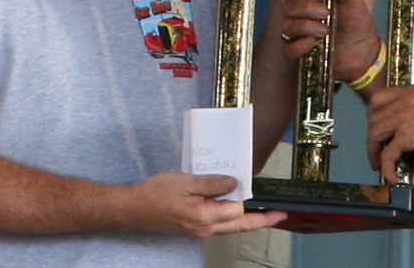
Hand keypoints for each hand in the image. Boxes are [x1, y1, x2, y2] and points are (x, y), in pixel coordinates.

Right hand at [125, 172, 284, 236]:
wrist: (134, 208)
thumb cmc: (155, 194)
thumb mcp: (185, 182)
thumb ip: (212, 183)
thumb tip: (234, 183)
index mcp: (203, 217)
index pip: (237, 210)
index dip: (245, 197)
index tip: (254, 187)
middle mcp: (204, 228)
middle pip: (240, 226)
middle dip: (262, 221)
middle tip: (279, 216)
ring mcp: (199, 231)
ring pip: (231, 228)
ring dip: (248, 221)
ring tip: (264, 215)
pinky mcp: (195, 230)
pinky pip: (220, 226)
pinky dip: (232, 219)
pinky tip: (235, 210)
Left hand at [366, 85, 413, 183]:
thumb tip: (400, 131)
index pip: (379, 98)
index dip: (373, 116)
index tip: (376, 130)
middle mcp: (409, 99)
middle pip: (374, 117)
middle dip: (372, 137)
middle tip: (376, 152)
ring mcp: (408, 115)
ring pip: (375, 133)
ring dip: (374, 152)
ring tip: (381, 165)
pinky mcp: (410, 135)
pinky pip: (387, 153)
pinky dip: (386, 167)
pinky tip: (392, 176)